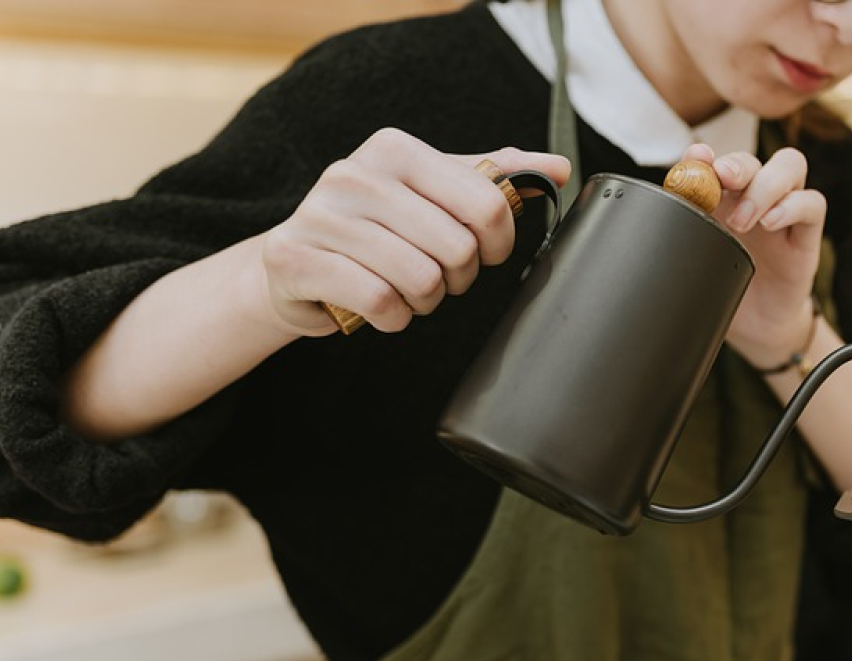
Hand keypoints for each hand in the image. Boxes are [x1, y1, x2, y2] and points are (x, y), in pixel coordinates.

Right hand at [260, 127, 570, 335]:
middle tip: (438, 278)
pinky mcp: (294, 259)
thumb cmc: (375, 231)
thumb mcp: (433, 195)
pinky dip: (392, 319)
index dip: (498, 242)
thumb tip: (558, 168)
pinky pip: (380, 303)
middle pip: (458, 248)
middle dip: (458, 278)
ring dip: (424, 302)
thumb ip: (493, 178)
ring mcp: (319, 215)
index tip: (484, 253)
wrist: (293, 266)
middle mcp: (354, 173)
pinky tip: (379, 309)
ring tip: (405, 291)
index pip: (487, 201)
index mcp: (394, 149)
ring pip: (421, 279)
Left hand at [681, 143, 826, 368]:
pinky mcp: (806, 234)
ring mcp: (784, 211)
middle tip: (721, 180)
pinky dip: (793, 206)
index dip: (705, 154)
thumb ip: (684, 233)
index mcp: (723, 199)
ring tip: (743, 219)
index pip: (717, 161)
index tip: (694, 158)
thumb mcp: (698, 261)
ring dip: (764, 185)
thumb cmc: (728, 288)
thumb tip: (656, 215)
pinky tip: (771, 222)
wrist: (757, 329)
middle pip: (753, 158)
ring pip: (790, 166)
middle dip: (736, 165)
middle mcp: (755, 198)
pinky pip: (813, 203)